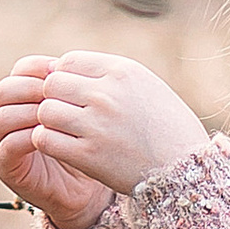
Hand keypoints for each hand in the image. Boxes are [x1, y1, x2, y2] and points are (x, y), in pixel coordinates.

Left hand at [0, 49, 209, 216]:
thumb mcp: (145, 85)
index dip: (66, 77)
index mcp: (122, 71)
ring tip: (66, 131)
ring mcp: (97, 125)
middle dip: (55, 98)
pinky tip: (63, 146)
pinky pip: (45, 140)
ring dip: (51, 122)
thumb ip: (108, 74)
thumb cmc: (165, 125)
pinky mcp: (88, 155)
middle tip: (67, 114)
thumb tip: (61, 68)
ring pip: (46, 111)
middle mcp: (107, 94)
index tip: (76, 94)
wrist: (184, 168)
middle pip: (52, 84)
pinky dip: (48, 142)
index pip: (69, 60)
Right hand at [0, 59, 112, 228]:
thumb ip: (75, 89)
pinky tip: (51, 136)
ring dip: (29, 111)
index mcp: (23, 97)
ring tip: (55, 114)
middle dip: (30, 88)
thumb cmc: (87, 145)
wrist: (85, 190)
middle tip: (55, 92)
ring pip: (3, 116)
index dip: (38, 67)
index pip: (20, 71)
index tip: (61, 69)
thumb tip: (77, 61)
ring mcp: (0, 142)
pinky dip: (27, 137)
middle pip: (4, 90)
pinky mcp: (4, 166)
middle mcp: (5, 117)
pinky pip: (8, 145)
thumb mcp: (83, 112)